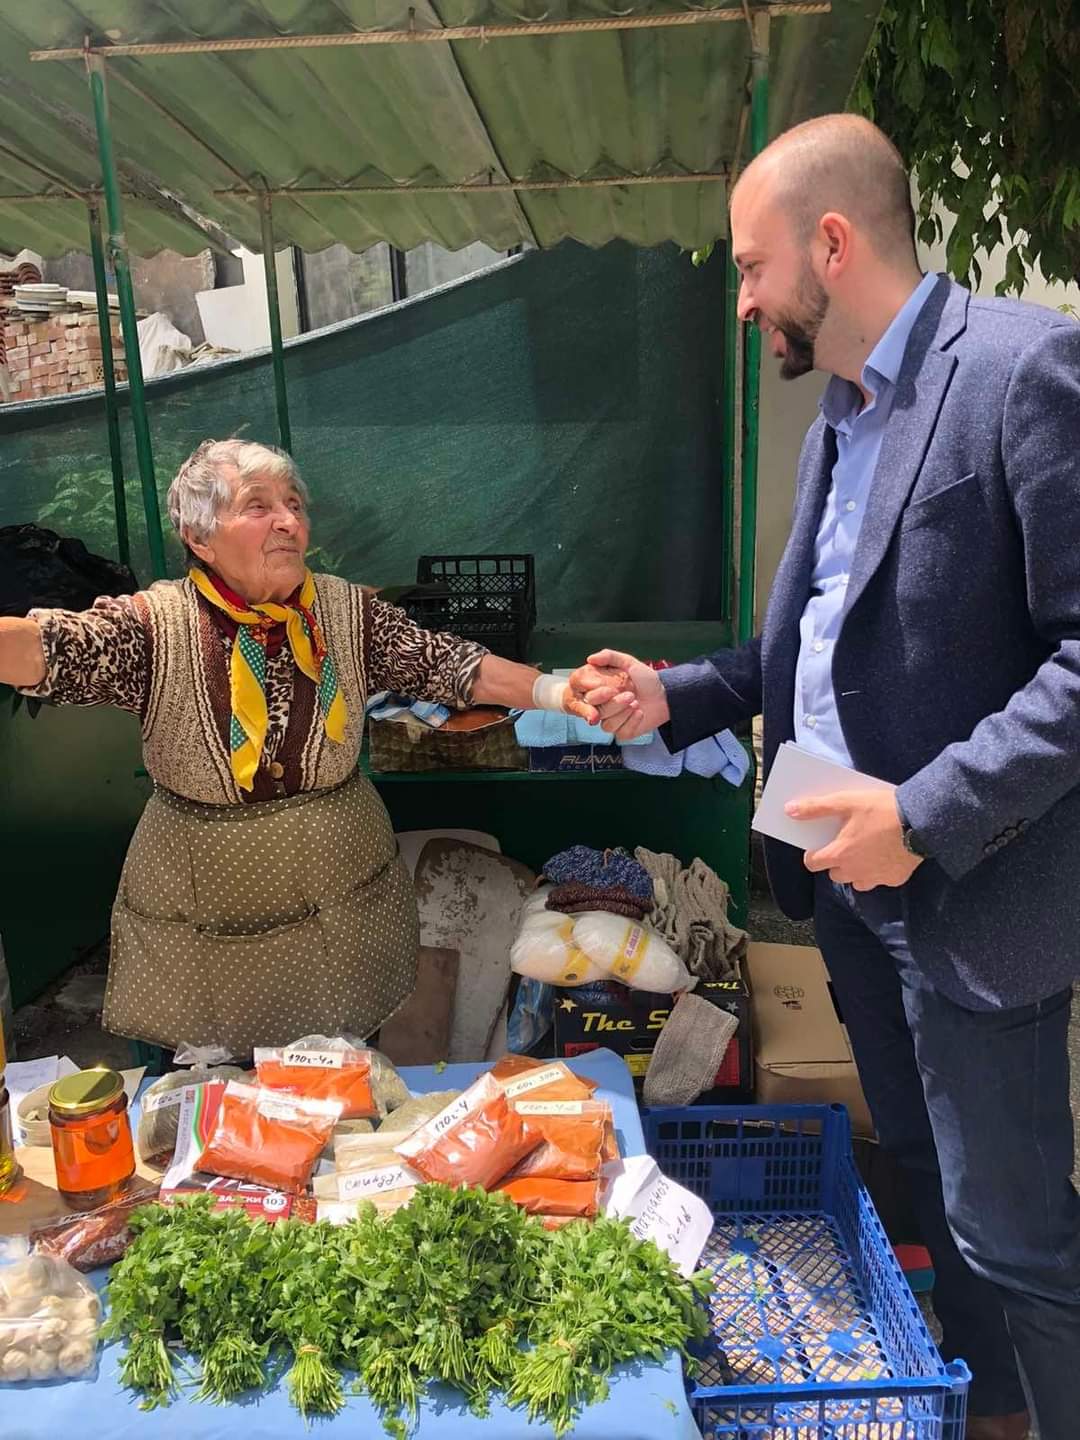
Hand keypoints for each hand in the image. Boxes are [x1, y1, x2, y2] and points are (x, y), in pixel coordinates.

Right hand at [573, 649, 669, 738]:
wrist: (664, 695)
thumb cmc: (646, 679)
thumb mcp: (629, 663)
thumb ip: (610, 657)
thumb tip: (590, 658)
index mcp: (599, 690)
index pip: (585, 694)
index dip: (593, 691)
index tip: (606, 686)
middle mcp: (602, 706)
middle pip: (594, 710)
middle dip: (612, 703)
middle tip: (630, 694)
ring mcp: (611, 720)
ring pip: (606, 724)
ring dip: (622, 712)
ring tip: (636, 702)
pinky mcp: (623, 732)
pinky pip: (619, 732)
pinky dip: (631, 721)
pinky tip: (640, 712)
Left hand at [790, 788, 922, 889]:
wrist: (920, 820)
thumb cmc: (880, 809)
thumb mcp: (846, 801)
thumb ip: (816, 808)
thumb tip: (789, 810)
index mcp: (839, 854)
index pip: (812, 863)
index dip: (812, 854)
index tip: (818, 844)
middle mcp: (854, 872)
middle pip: (834, 874)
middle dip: (836, 861)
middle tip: (846, 843)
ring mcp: (875, 878)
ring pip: (856, 881)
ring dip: (856, 870)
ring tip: (865, 851)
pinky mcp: (895, 880)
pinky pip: (880, 880)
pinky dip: (878, 872)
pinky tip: (885, 855)